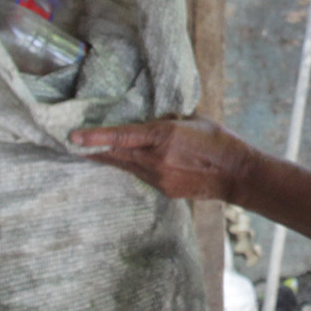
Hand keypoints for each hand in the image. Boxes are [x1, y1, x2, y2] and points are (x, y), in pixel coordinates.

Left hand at [70, 117, 254, 200]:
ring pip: (127, 167)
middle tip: (74, 145)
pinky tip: (134, 163)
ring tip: (95, 152)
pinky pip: (142, 176)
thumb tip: (150, 121)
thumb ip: (167, 121)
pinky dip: (135, 168)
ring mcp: (159, 178)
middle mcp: (156, 159)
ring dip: (112, 159)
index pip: (121, 136)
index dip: (95, 137)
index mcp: (163, 136)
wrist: (237, 174)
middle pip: (116, 155)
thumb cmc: (219, 140)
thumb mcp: (192, 120)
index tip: (73, 138)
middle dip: (94, 150)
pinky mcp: (164, 190)